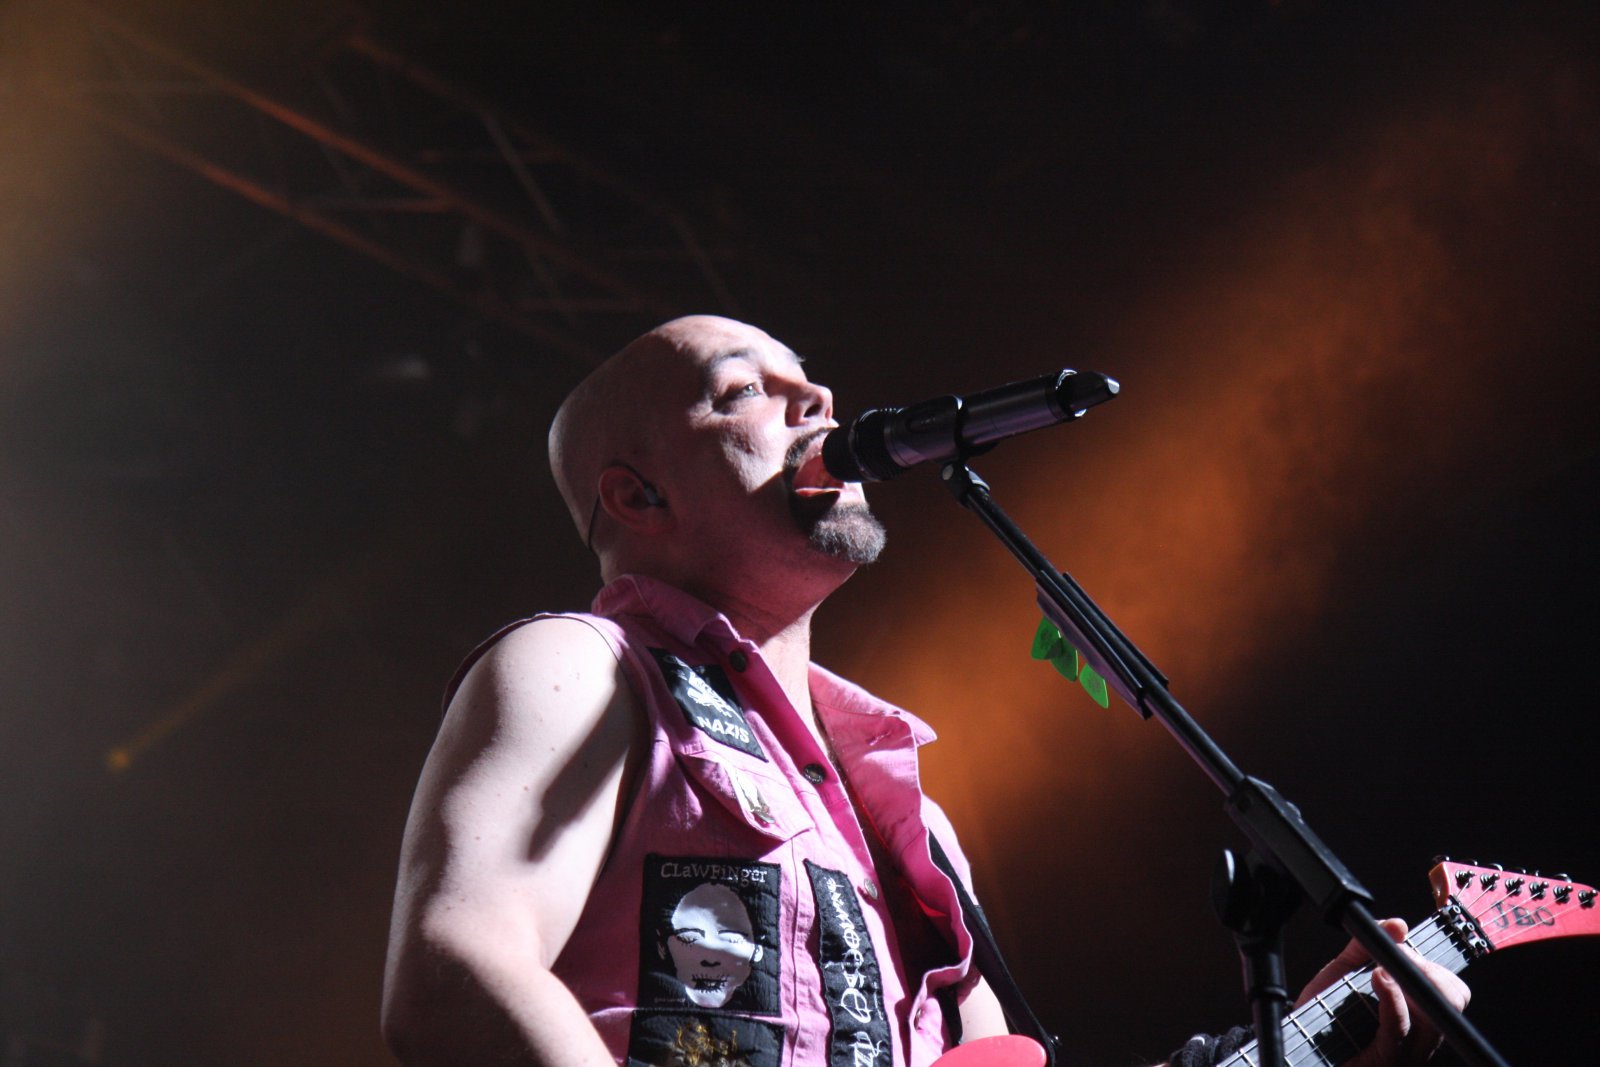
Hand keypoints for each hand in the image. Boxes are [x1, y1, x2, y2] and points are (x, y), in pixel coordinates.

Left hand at [1295, 918, 1470, 1065]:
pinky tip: (1380, 978)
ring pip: (1434, 1015)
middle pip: (1454, 999)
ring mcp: (1408, 1050)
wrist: (1302, 1047)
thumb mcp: (1344, 973)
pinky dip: (1392, 998)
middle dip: (1431, 970)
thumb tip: (1397, 925)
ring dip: (1413, 981)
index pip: (1453, 989)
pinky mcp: (1387, 1059)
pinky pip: (1399, 1027)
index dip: (1436, 965)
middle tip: (1400, 956)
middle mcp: (1421, 1035)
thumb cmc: (1326, 1016)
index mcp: (1416, 1013)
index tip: (1405, 948)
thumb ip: (1365, 946)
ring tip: (1384, 966)